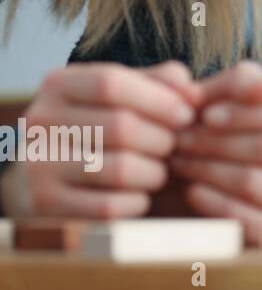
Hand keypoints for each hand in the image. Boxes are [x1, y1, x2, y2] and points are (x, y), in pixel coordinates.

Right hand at [0, 62, 198, 220]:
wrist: (50, 175)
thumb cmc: (105, 126)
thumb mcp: (127, 94)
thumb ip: (163, 83)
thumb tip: (195, 94)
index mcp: (59, 84)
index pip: (111, 83)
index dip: (158, 99)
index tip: (187, 115)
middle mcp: (39, 121)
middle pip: (120, 126)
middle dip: (162, 139)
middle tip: (174, 147)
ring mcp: (38, 164)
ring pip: (119, 169)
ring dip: (154, 172)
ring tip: (159, 170)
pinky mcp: (46, 204)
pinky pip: (109, 206)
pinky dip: (137, 201)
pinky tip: (140, 194)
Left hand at [163, 62, 261, 244]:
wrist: (176, 182)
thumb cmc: (198, 132)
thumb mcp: (206, 100)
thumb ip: (220, 85)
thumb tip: (222, 89)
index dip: (250, 113)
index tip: (206, 114)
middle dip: (216, 142)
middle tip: (179, 140)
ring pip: (253, 180)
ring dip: (207, 169)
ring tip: (178, 162)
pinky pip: (245, 217)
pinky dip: (211, 201)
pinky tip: (190, 190)